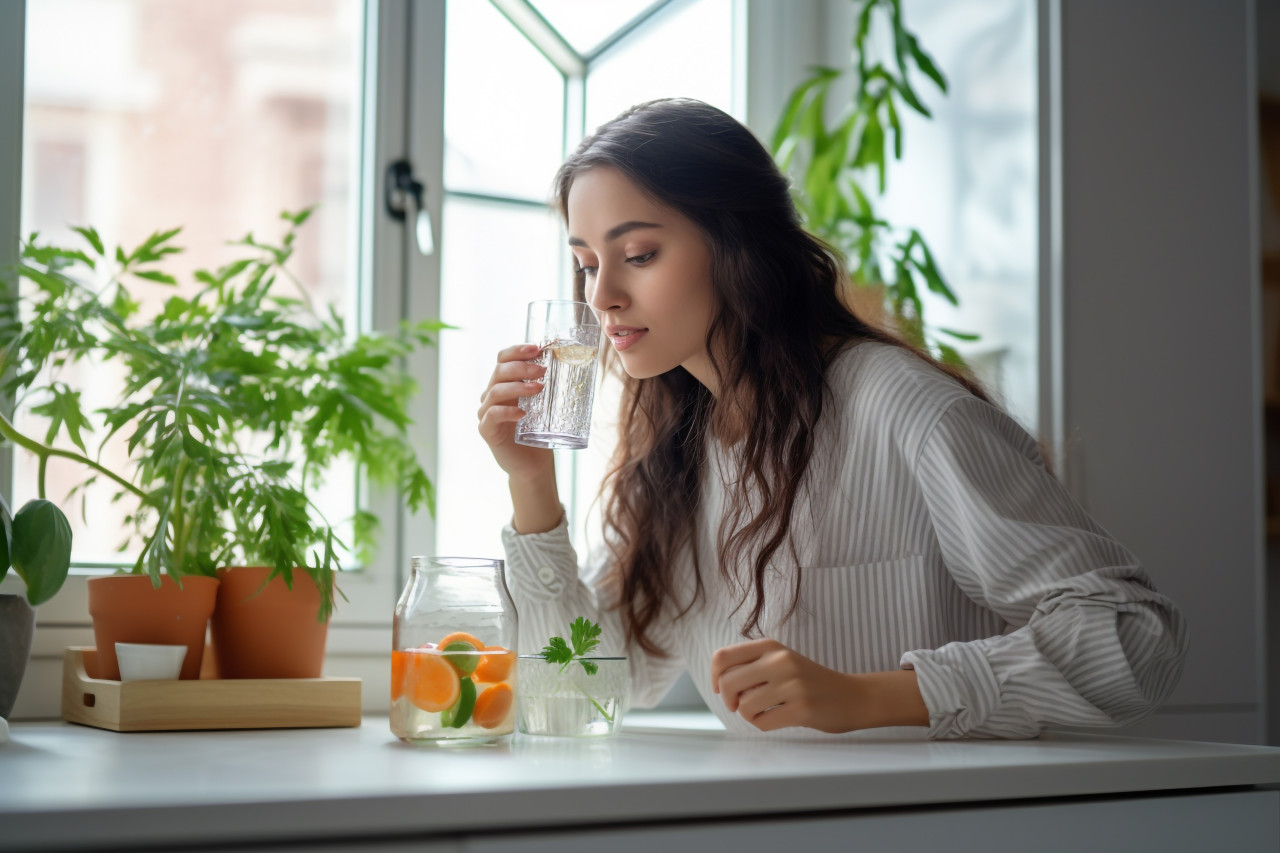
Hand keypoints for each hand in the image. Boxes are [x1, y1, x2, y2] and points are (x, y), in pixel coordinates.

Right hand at [477, 343, 553, 481]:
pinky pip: (491, 415)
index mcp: (506, 384)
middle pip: (499, 371)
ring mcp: (486, 412)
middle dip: (521, 367)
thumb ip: (553, 385)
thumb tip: (579, 362)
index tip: (537, 348)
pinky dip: (506, 411)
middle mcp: (492, 395)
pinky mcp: (486, 430)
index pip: (503, 359)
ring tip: (538, 388)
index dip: (517, 350)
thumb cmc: (541, 432)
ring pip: (494, 391)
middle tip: (542, 370)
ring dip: (517, 386)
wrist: (533, 464)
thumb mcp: (548, 405)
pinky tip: (522, 413)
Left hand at [710, 639, 929, 732]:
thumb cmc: (808, 682)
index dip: (715, 677)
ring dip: (749, 714)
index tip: (720, 688)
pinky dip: (764, 725)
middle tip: (740, 705)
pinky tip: (779, 718)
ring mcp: (792, 684)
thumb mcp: (780, 661)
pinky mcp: (801, 708)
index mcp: (770, 646)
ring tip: (766, 711)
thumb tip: (718, 681)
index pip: (723, 657)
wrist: (852, 696)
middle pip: (728, 682)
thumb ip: (751, 665)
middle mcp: (780, 660)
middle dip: (728, 700)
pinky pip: (762, 722)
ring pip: (745, 705)